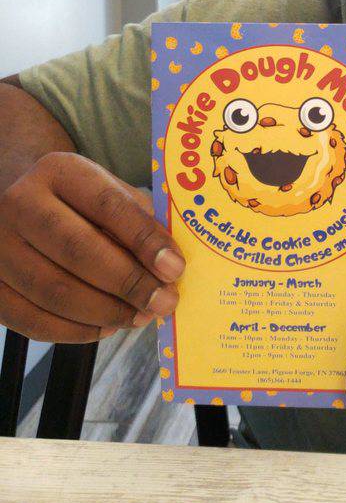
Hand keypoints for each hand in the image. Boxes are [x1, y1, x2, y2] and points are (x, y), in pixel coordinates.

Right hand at [0, 152, 185, 341]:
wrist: (12, 196)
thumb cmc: (74, 198)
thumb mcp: (106, 188)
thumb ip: (137, 220)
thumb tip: (168, 266)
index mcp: (59, 171)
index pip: (108, 205)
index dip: (144, 241)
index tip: (174, 268)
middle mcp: (20, 203)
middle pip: (79, 251)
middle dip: (129, 283)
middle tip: (163, 302)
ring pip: (55, 291)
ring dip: (106, 312)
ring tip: (140, 316)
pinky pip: (32, 320)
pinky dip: (75, 331)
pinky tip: (105, 326)